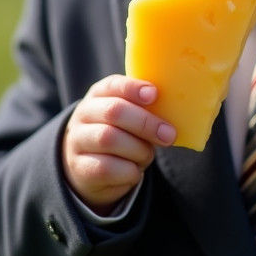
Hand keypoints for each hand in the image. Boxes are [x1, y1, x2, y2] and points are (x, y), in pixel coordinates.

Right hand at [62, 75, 175, 212]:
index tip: (154, 94)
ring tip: (147, 155)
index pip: (113, 84)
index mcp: (99, 95)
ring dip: (138, 149)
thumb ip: (146, 108)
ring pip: (109, 140)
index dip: (133, 88)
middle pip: (113, 111)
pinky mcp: (80, 168)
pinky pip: (107, 168)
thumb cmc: (121, 134)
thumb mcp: (130, 116)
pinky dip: (129, 170)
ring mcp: (78, 141)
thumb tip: (177, 109)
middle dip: (145, 123)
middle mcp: (84, 115)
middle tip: (169, 135)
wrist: (91, 168)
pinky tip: (135, 170)